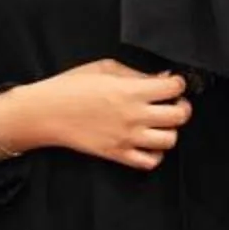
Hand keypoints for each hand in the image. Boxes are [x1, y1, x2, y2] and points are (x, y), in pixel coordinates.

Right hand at [15, 60, 191, 171]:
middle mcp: (134, 116)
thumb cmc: (71, 86)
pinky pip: (149, 162)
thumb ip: (136, 74)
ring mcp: (127, 138)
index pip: (174, 88)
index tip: (174, 83)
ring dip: (170, 130)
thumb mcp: (105, 68)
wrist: (46, 112)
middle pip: (179, 116)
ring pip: (170, 140)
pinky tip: (149, 142)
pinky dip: (155, 154)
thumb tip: (161, 78)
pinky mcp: (117, 154)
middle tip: (173, 103)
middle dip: (181, 107)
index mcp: (131, 91)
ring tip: (160, 123)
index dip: (178, 83)